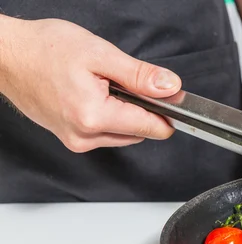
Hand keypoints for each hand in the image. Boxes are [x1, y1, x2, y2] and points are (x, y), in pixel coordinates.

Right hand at [0, 17, 181, 152]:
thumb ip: (140, 75)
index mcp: (94, 116)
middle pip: (140, 132)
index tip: (167, 97)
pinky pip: (106, 133)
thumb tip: (170, 88)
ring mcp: (77, 140)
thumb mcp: (100, 54)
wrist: (7, 56)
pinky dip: (109, 116)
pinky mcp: (72, 139)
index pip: (152, 128)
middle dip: (141, 109)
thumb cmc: (44, 50)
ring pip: (124, 134)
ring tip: (103, 86)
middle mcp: (85, 136)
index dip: (165, 111)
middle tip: (123, 82)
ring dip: (125, 113)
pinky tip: (93, 96)